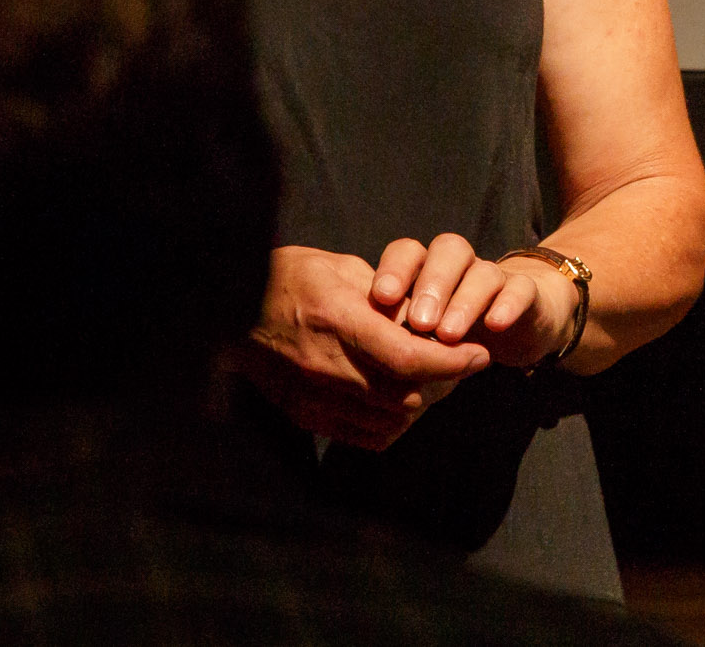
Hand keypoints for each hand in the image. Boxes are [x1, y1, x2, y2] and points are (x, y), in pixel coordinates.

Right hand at [234, 244, 489, 450]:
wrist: (225, 305)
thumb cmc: (288, 277)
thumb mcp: (339, 269)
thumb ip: (385, 295)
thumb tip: (427, 315)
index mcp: (338, 322)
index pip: (409, 358)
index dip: (453, 362)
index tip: (479, 355)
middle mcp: (325, 367)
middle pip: (405, 397)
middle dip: (442, 384)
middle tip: (459, 364)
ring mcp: (310, 396)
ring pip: (388, 421)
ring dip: (418, 405)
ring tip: (431, 381)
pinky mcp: (301, 414)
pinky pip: (362, 436)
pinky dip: (390, 423)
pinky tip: (397, 400)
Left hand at [375, 232, 576, 371]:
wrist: (521, 323)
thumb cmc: (454, 331)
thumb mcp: (421, 334)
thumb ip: (395, 332)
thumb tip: (355, 352)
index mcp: (428, 269)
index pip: (409, 252)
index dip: (395, 269)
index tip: (382, 299)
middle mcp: (461, 266)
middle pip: (448, 251)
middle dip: (432, 285)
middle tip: (419, 323)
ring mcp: (495, 276)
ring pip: (483, 271)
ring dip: (464, 301)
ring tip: (449, 335)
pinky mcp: (526, 292)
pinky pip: (520, 289)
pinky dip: (507, 304)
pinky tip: (495, 325)